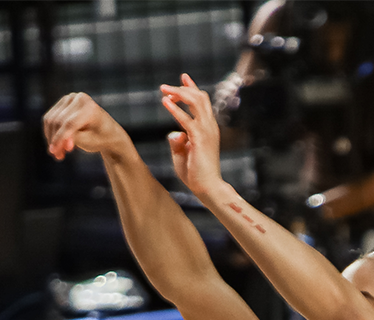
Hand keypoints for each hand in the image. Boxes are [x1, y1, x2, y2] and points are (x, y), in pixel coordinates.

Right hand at [43, 92, 130, 159]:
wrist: (107, 131)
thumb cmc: (100, 138)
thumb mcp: (89, 141)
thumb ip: (73, 139)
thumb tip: (55, 143)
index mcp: (90, 107)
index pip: (69, 124)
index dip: (60, 139)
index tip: (55, 153)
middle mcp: (79, 98)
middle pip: (58, 121)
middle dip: (55, 141)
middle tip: (58, 157)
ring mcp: (69, 98)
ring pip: (51, 120)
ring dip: (51, 139)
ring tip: (58, 154)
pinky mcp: (62, 103)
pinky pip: (49, 119)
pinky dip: (50, 133)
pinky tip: (58, 145)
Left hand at [159, 74, 224, 194]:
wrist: (208, 188)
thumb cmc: (195, 174)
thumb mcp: (182, 154)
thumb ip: (178, 142)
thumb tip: (173, 133)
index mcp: (208, 128)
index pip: (202, 102)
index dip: (193, 88)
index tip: (183, 77)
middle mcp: (210, 126)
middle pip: (199, 97)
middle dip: (182, 89)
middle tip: (164, 88)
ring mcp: (206, 131)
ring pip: (196, 102)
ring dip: (179, 93)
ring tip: (163, 90)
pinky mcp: (199, 139)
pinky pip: (186, 119)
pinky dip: (175, 109)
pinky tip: (165, 102)